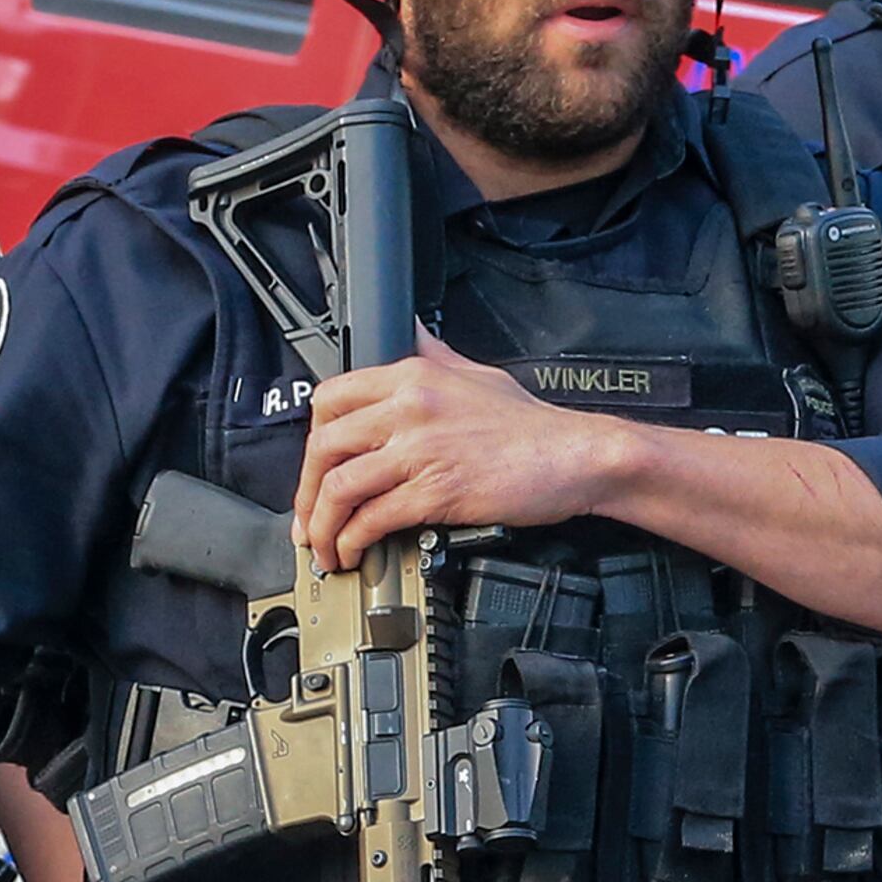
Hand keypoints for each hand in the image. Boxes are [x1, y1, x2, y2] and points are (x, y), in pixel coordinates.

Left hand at [295, 328, 627, 570]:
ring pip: (340, 487)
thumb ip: (433, 353)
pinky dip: (354, 540)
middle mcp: (410, 409)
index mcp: (413, 377)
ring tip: (325, 545)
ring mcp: (421, 451)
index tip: (313, 468)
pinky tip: (355, 551)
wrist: (576, 456)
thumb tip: (410, 331)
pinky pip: (374, 518)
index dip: (311, 441)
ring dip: (322, 524)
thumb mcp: (475, 371)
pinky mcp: (437, 491)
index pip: (330, 399)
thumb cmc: (530, 424)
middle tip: (308, 518)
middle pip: (324, 447)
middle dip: (306, 491)